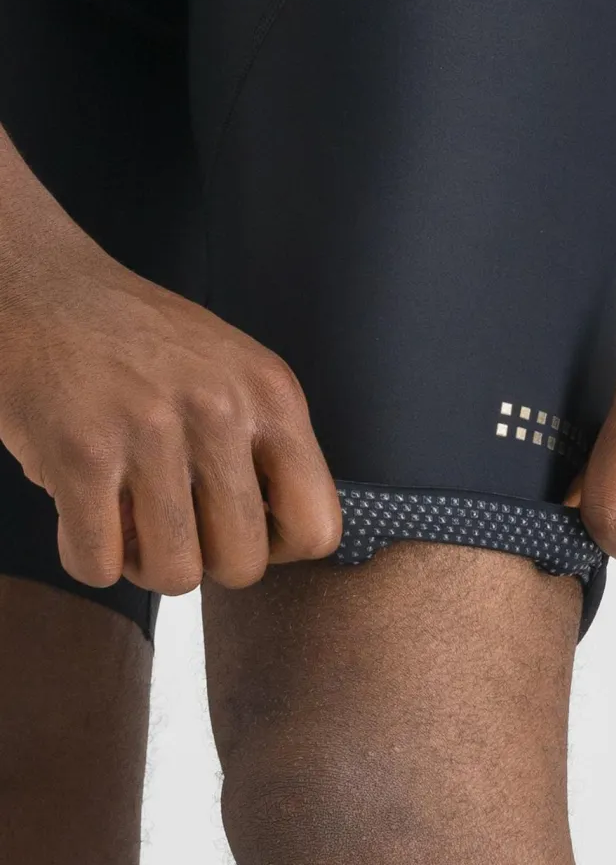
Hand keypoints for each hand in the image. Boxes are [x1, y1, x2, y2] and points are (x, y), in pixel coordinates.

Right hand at [0, 226, 341, 594]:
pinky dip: (89, 556)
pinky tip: (87, 514)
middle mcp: (221, 412)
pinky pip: (98, 565)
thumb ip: (270, 446)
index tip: (245, 529)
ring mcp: (151, 433)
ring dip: (147, 564)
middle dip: (207, 560)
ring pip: (176, 575)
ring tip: (132, 520)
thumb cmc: (146, 342)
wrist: (47, 290)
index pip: (318, 527)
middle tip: (178, 524)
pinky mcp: (80, 455)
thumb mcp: (238, 373)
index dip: (280, 548)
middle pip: (243, 563)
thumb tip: (288, 534)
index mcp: (272, 396)